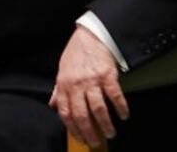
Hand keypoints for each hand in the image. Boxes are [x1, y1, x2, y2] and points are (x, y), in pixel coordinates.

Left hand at [50, 26, 129, 146]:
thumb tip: (52, 104)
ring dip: (105, 124)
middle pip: (82, 115)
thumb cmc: (76, 54)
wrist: (91, 35)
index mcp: (64, 85)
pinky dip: (120, 108)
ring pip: (98, 109)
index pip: (65, 113)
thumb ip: (58, 89)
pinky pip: (115, 96)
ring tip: (110, 132)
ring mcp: (92, 81)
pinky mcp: (107, 75)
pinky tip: (124, 115)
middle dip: (89, 132)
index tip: (80, 137)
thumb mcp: (62, 70)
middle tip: (96, 142)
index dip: (72, 128)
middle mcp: (76, 85)